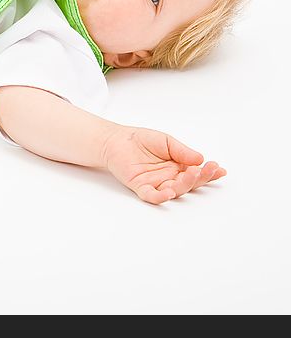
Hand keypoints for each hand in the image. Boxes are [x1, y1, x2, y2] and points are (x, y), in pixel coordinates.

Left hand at [101, 126, 225, 204]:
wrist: (117, 140)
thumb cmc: (141, 140)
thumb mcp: (166, 141)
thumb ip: (182, 151)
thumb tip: (200, 159)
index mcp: (177, 167)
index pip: (196, 172)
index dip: (209, 173)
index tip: (220, 169)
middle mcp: (169, 177)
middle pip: (189, 183)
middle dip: (200, 177)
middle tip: (208, 169)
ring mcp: (156, 183)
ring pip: (174, 190)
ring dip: (185, 184)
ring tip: (192, 173)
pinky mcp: (140, 186)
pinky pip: (151, 196)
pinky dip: (160, 197)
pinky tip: (170, 193)